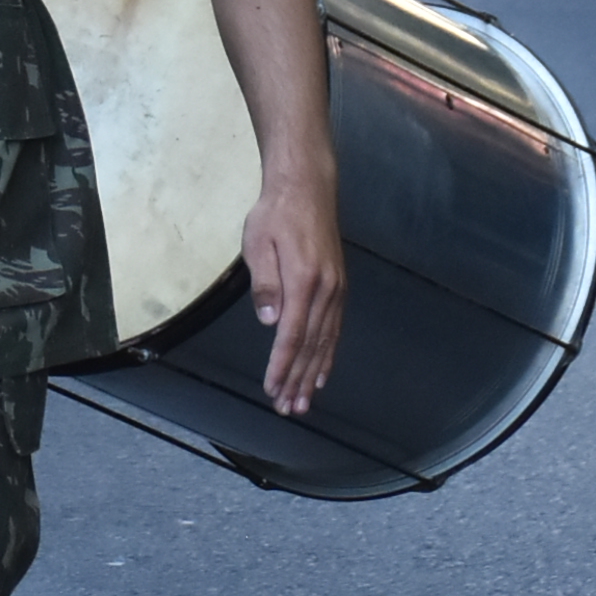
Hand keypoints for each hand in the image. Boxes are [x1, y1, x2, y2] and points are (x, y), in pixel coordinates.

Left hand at [241, 165, 347, 415]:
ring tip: (304, 401)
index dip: (282, 366)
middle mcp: (325, 289)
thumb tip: (270, 322)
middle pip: (311, 344)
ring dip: (314, 373)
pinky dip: (329, 352)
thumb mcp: (257, 244)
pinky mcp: (338, 285)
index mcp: (303, 281)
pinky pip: (335, 327)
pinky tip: (323, 370)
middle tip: (289, 408)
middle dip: (298, 379)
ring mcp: (336, 288)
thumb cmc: (275, 214)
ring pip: (325, 340)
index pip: (291, 335)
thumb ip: (265, 284)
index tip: (273, 389)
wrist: (307, 187)